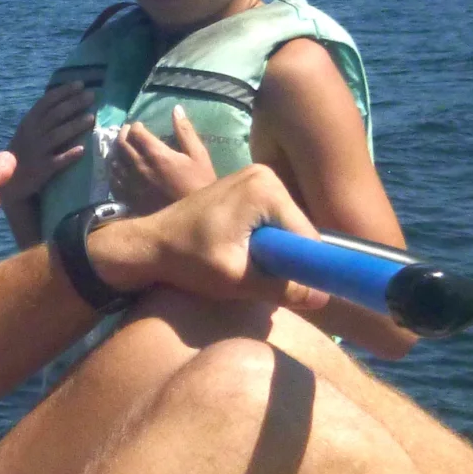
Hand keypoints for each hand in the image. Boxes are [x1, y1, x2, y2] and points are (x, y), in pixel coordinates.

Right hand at [2, 84, 92, 205]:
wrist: (11, 181)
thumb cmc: (25, 151)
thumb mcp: (28, 130)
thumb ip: (43, 117)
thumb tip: (67, 99)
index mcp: (29, 122)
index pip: (46, 102)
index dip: (64, 91)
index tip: (80, 83)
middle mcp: (32, 133)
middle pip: (55, 115)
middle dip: (74, 103)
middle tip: (92, 95)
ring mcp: (37, 151)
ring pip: (57, 135)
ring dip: (75, 125)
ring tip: (92, 118)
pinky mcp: (42, 169)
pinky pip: (57, 161)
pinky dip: (69, 155)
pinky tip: (82, 149)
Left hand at [84, 164, 317, 306]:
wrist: (150, 243)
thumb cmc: (188, 258)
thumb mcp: (237, 278)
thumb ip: (282, 287)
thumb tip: (323, 299)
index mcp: (267, 189)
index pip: (306, 236)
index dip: (304, 266)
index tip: (289, 288)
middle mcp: (266, 174)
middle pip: (297, 229)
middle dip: (287, 258)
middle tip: (261, 278)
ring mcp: (256, 177)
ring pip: (285, 227)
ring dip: (275, 251)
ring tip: (249, 266)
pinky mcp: (246, 187)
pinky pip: (270, 220)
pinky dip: (264, 240)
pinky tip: (244, 254)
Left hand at [107, 106, 216, 213]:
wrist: (195, 218)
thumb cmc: (200, 183)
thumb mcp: (198, 155)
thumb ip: (185, 131)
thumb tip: (176, 109)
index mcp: (156, 154)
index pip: (136, 133)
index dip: (136, 126)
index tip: (139, 125)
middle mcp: (140, 167)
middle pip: (121, 145)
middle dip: (122, 134)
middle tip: (126, 131)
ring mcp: (133, 184)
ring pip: (114, 162)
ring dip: (116, 151)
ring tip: (120, 148)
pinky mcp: (130, 199)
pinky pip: (114, 182)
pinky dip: (113, 172)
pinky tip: (117, 170)